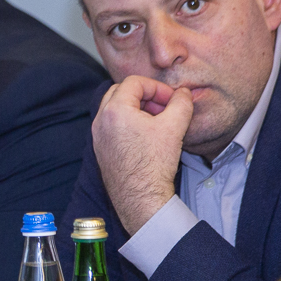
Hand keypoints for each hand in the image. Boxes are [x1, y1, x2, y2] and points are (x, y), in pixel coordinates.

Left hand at [92, 76, 192, 234]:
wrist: (140, 198)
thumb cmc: (154, 164)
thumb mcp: (174, 127)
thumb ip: (181, 103)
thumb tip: (183, 93)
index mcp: (114, 110)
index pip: (134, 82)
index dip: (156, 87)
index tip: (171, 99)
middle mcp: (100, 121)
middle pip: (121, 92)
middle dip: (145, 95)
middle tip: (163, 108)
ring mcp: (98, 136)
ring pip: (115, 109)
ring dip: (137, 109)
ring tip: (158, 122)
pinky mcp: (100, 149)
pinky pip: (112, 126)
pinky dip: (129, 123)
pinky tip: (147, 137)